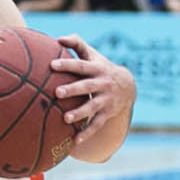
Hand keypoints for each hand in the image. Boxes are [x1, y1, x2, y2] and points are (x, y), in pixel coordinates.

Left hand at [50, 34, 136, 148]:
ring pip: (92, 107)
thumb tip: (58, 38)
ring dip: (79, 113)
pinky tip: (74, 141)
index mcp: (96, 69)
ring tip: (65, 118)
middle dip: (72, 89)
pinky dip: (86, 133)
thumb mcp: (92, 55)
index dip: (67, 64)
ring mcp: (105, 99)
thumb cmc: (100, 68)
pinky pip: (96, 124)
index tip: (51, 64)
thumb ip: (77, 44)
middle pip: (86, 86)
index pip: (80, 65)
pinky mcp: (107, 113)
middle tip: (57, 92)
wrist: (127, 86)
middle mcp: (102, 84)